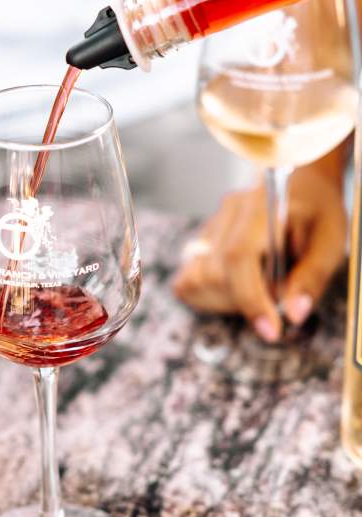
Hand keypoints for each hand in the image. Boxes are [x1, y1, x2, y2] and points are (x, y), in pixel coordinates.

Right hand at [172, 171, 346, 341]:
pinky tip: (234, 290)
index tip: (270, 329)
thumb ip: (311, 278)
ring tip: (255, 291)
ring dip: (225, 300)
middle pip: (213, 274)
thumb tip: (292, 314)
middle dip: (243, 301)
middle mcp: (227, 213)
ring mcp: (209, 226)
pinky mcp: (199, 242)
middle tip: (274, 299)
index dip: (250, 299)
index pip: (238, 257)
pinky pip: (186, 282)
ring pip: (195, 281)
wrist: (301, 186)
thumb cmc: (317, 212)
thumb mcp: (330, 242)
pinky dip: (208, 296)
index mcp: (261, 208)